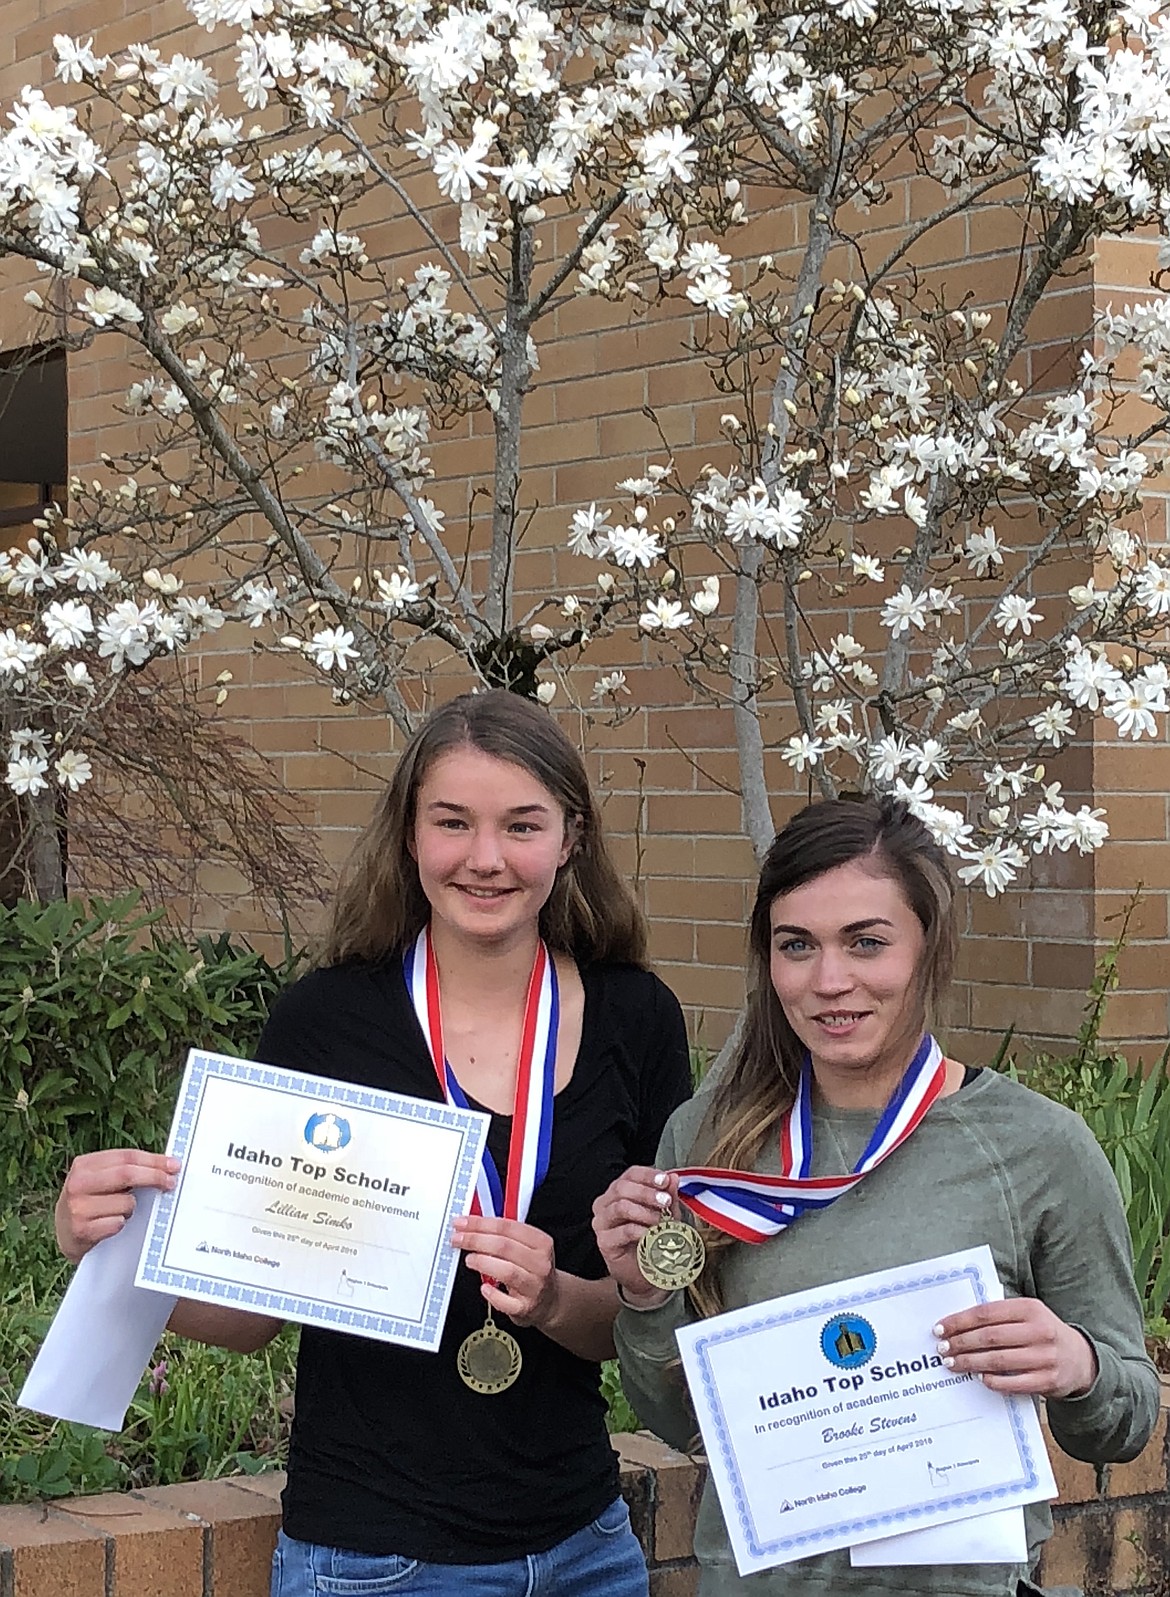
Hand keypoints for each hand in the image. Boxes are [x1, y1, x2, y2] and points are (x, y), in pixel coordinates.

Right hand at [56, 1149, 179, 1263]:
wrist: (64, 1235)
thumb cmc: (90, 1203)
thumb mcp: (99, 1180)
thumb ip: (124, 1170)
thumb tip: (164, 1165)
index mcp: (84, 1165)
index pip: (127, 1157)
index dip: (153, 1160)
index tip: (173, 1165)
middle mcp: (78, 1183)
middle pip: (127, 1174)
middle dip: (154, 1177)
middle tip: (171, 1182)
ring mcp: (78, 1207)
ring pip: (126, 1203)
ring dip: (131, 1209)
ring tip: (118, 1212)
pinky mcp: (81, 1230)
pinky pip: (118, 1224)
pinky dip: (120, 1224)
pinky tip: (109, 1224)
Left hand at [452, 1216, 561, 1329]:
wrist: (549, 1301)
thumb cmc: (531, 1270)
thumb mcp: (528, 1247)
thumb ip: (504, 1235)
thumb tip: (473, 1225)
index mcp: (541, 1243)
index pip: (508, 1226)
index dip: (481, 1223)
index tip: (462, 1223)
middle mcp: (540, 1264)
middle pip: (505, 1246)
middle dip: (476, 1240)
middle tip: (458, 1239)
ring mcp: (534, 1287)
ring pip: (507, 1271)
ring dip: (483, 1262)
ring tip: (469, 1259)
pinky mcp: (526, 1308)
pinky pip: (507, 1302)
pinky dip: (493, 1294)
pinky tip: (483, 1287)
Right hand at [592, 1165, 678, 1308]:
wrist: (645, 1274)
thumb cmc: (652, 1239)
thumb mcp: (665, 1214)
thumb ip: (668, 1195)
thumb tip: (673, 1177)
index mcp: (619, 1191)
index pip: (630, 1174)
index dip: (648, 1175)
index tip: (665, 1180)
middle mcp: (606, 1203)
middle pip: (622, 1187)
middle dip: (647, 1192)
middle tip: (665, 1201)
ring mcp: (602, 1223)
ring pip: (620, 1207)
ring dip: (645, 1212)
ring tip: (661, 1220)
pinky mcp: (604, 1242)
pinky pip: (623, 1230)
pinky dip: (641, 1231)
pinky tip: (652, 1234)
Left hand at [934, 1298, 1097, 1398]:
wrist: (1082, 1360)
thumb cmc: (1042, 1333)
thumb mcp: (1027, 1315)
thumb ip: (1000, 1316)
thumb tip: (958, 1323)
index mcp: (1030, 1308)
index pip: (986, 1313)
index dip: (960, 1321)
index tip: (940, 1328)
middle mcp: (1039, 1330)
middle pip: (990, 1337)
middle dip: (961, 1343)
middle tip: (942, 1348)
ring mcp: (1045, 1357)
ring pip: (999, 1360)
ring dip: (971, 1362)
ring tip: (952, 1363)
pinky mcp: (1049, 1381)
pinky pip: (1014, 1383)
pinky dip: (993, 1381)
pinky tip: (979, 1377)